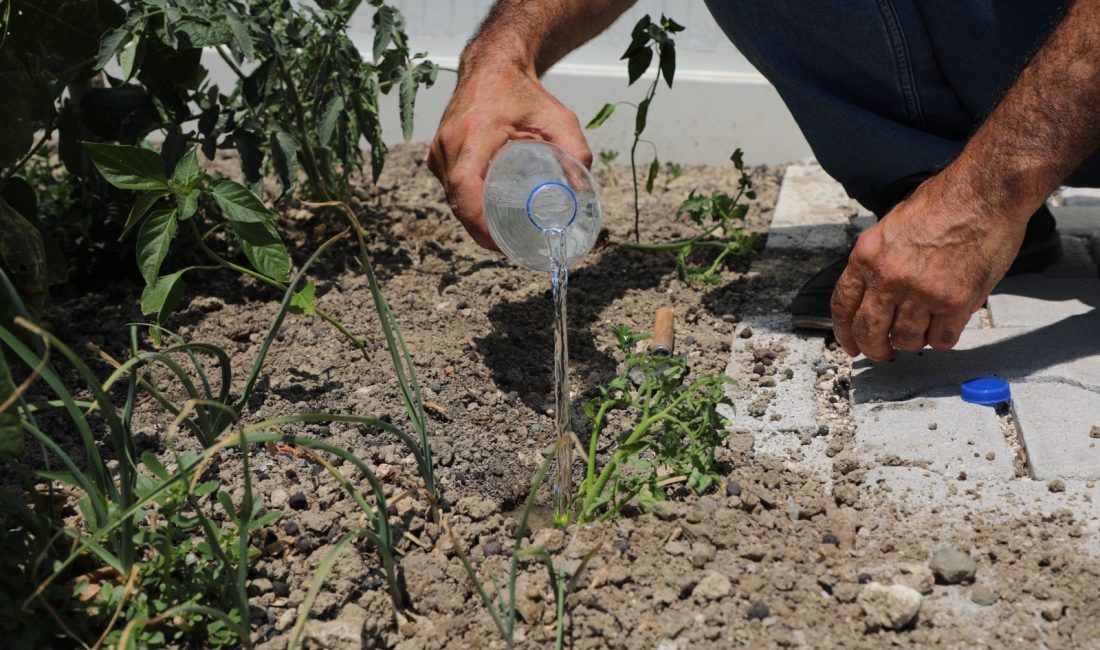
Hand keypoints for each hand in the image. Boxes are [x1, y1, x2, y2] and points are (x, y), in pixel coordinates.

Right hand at [428, 64, 591, 249]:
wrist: (491, 67)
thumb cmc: (524, 93)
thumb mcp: (559, 119)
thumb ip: (576, 153)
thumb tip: (581, 194)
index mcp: (474, 133)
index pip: (464, 187)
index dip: (478, 222)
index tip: (501, 243)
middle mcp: (449, 143)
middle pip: (457, 201)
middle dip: (481, 231)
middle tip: (510, 248)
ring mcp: (439, 150)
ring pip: (452, 198)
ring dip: (473, 220)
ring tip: (502, 235)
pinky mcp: (437, 154)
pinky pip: (450, 189)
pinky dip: (467, 205)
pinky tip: (488, 215)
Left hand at [830, 176, 1029, 359]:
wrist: (985, 192)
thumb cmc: (945, 202)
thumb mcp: (892, 228)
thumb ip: (879, 262)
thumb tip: (873, 295)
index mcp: (867, 256)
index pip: (842, 306)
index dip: (844, 332)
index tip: (850, 344)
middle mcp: (889, 277)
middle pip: (869, 331)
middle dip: (874, 349)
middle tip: (883, 353)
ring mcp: (921, 292)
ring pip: (906, 340)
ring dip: (913, 340)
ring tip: (924, 327)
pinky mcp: (954, 302)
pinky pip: (941, 339)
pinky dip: (942, 337)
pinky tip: (947, 324)